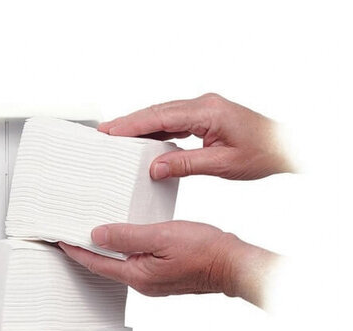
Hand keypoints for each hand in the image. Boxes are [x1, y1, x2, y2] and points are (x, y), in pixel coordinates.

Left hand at [59, 221, 277, 307]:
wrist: (231, 264)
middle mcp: (142, 282)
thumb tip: (98, 235)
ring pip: (119, 264)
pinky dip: (122, 250)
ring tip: (92, 235)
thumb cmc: (203, 251)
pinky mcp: (161, 275)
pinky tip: (124, 239)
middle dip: (86, 251)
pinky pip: (133, 262)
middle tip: (71, 236)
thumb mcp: (161, 237)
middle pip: (104, 266)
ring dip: (104, 250)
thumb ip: (127, 236)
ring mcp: (152, 281)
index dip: (75, 251)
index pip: (96, 262)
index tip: (60, 240)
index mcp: (137, 274)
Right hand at [98, 93, 293, 180]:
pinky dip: (157, 130)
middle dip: (130, 122)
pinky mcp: (204, 117)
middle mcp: (203, 105)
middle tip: (105, 132)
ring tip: (118, 137)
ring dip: (141, 126)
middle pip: (157, 111)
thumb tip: (156, 167)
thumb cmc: (261, 152)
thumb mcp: (223, 164)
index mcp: (208, 111)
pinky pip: (174, 121)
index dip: (133, 124)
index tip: (111, 130)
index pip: (161, 116)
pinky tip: (145, 140)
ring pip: (163, 115)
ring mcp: (203, 110)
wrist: (282, 147)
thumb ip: (186, 164)